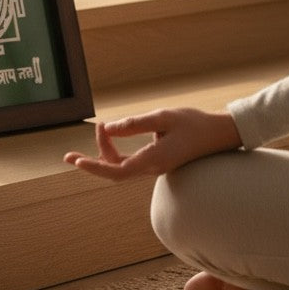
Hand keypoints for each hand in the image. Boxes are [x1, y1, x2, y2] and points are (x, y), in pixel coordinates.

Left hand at [63, 107, 241, 181]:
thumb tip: (109, 128)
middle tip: (69, 156)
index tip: (76, 161)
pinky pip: (129, 162)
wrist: (220, 134)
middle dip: (92, 163)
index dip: (94, 167)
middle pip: (114, 171)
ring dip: (105, 152)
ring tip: (98, 130)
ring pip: (121, 167)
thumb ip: (135, 124)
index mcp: (153, 160)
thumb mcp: (163, 117)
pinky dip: (116, 151)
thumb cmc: (194, 123)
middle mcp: (151, 168)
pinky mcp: (157, 161)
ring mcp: (154, 166)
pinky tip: (110, 138)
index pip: (117, 170)